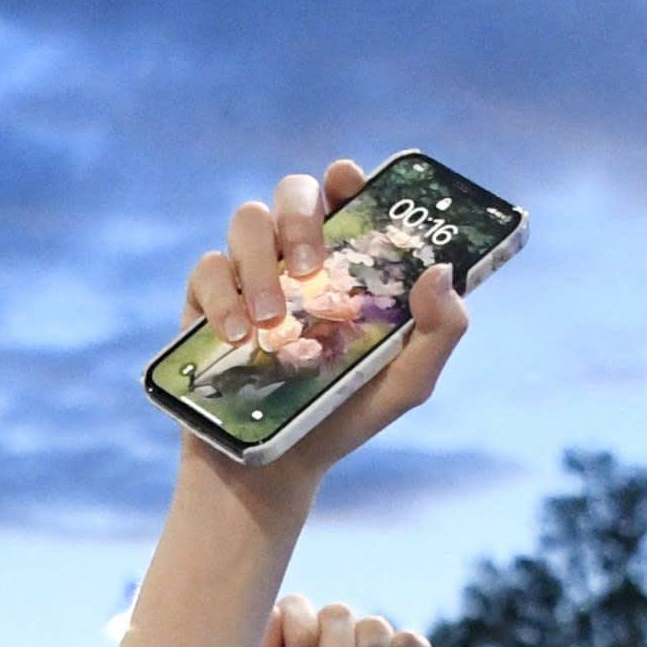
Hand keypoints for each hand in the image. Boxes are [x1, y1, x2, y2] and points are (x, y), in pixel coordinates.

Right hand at [177, 162, 471, 521]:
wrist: (274, 469)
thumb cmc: (344, 416)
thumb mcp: (407, 383)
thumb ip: (440, 332)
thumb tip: (441, 272)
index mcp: (346, 261)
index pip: (346, 195)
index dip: (346, 177)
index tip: (347, 179)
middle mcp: (297, 256)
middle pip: (292, 191)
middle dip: (300, 215)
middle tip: (311, 267)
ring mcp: (250, 273)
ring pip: (247, 221)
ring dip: (260, 262)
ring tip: (273, 321)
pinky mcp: (206, 301)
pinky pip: (207, 269)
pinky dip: (222, 297)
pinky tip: (238, 336)